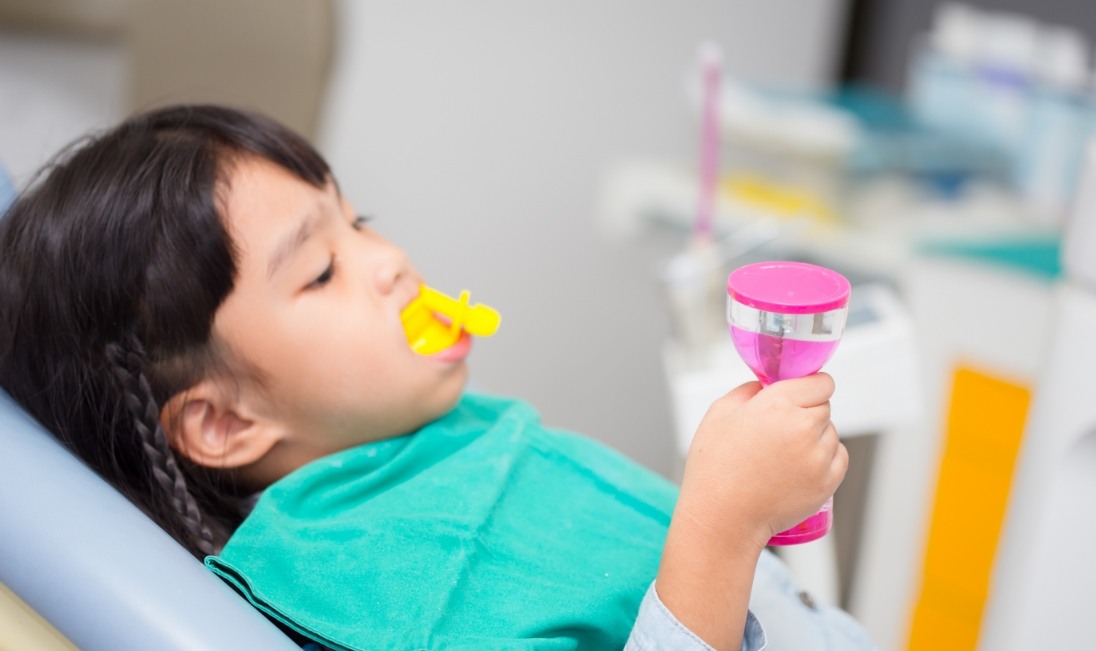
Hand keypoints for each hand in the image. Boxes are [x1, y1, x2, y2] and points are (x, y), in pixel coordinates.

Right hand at [676, 373, 847, 550]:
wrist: (722, 517)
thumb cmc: (715, 468)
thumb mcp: (719, 413)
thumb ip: (748, 390)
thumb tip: (767, 385)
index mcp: (777, 404)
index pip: (820, 382)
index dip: (808, 387)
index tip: (799, 395)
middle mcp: (803, 427)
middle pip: (824, 407)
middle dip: (806, 413)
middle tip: (780, 430)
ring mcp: (818, 457)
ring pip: (831, 433)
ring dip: (815, 437)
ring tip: (784, 455)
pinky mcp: (827, 482)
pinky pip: (839, 458)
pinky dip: (825, 459)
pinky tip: (798, 467)